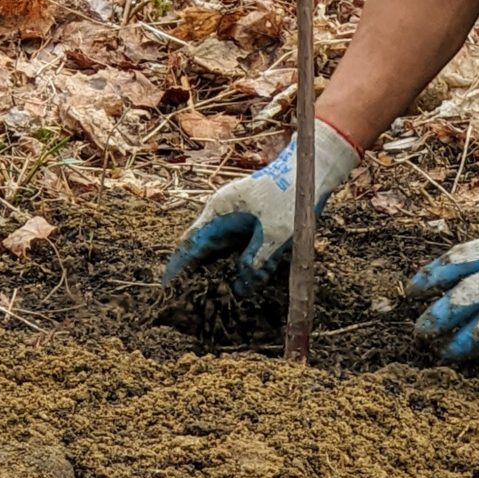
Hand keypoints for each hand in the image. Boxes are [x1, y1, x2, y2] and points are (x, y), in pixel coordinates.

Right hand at [163, 118, 360, 292]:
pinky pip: (238, 251)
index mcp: (219, 213)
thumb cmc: (291, 197)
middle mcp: (223, 217)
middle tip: (187, 304)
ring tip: (210, 301)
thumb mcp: (276, 233)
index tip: (168, 290)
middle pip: (202, 252)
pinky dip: (238, 268)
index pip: (189, 245)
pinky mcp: (251, 225)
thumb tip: (239, 288)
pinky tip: (241, 286)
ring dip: (217, 275)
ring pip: (220, 254)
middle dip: (195, 277)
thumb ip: (256, 262)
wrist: (311, 172)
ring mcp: (237, 221)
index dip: (178, 269)